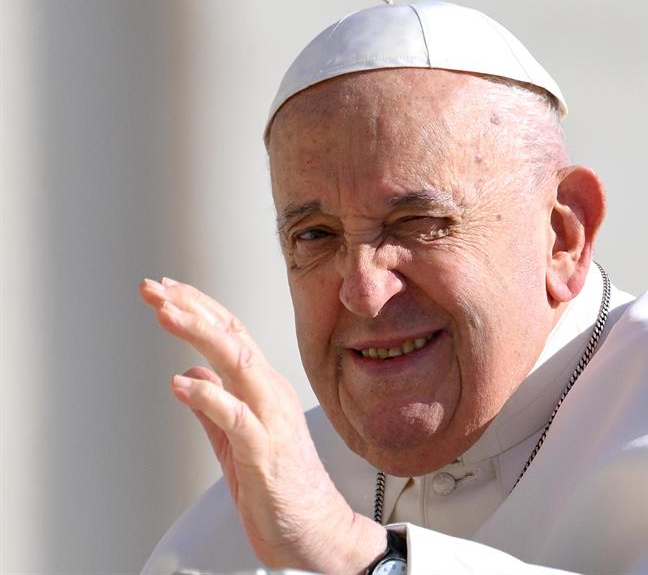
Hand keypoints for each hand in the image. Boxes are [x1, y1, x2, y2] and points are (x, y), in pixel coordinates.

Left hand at [139, 277, 385, 572]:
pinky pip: (239, 420)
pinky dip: (211, 398)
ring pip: (240, 365)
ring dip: (200, 335)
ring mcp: (272, 422)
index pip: (231, 336)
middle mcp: (271, 396)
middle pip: (234, 338)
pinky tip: (183, 385)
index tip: (166, 290)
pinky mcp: (267, 455)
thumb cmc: (282, 489)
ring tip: (166, 314)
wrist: (316, 534)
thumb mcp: (236, 442)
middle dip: (192, 308)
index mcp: (264, 390)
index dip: (198, 309)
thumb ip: (215, 408)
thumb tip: (192, 375)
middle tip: (154, 288)